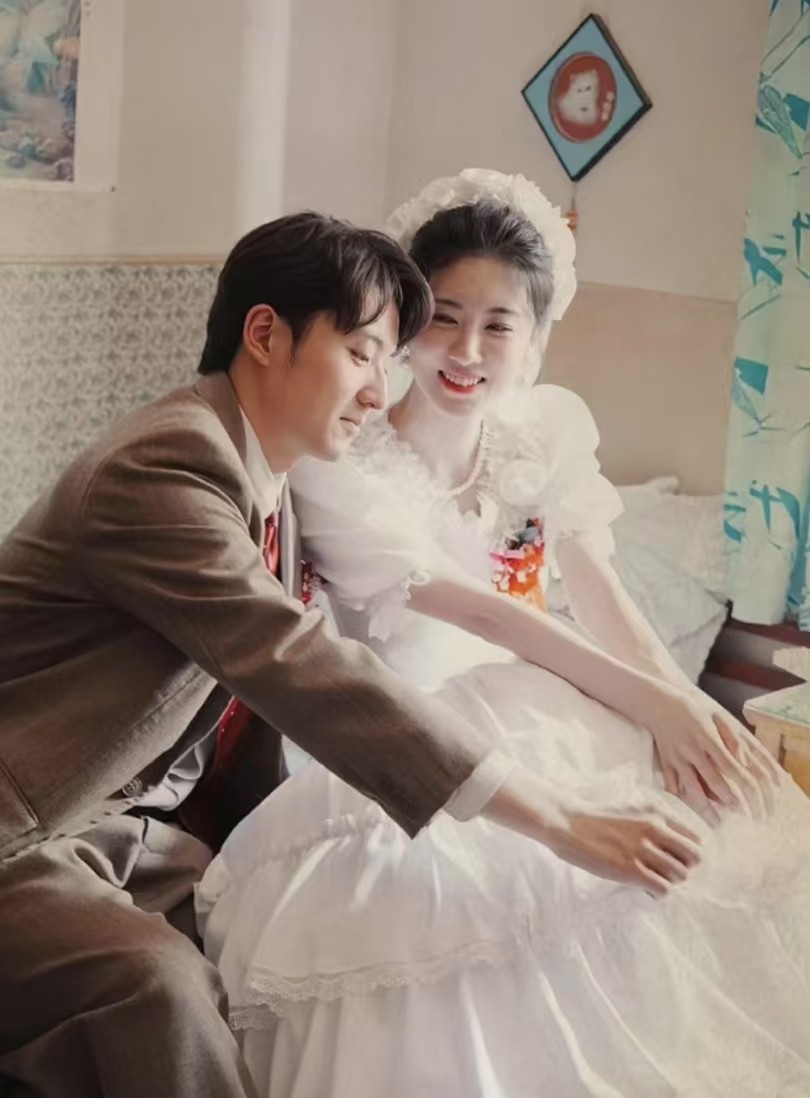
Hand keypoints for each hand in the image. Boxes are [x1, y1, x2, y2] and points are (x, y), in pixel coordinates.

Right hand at [545, 804, 701, 896]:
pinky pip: (663, 889)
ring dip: (669, 881)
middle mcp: (655, 828)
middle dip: (683, 867)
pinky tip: (645, 888)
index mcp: (656, 812)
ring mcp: (643, 850)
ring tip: (652, 879)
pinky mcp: (631, 870)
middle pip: (694, 858)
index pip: (695, 838)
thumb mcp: (631, 808)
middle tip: (666, 871)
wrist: (567, 823)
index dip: (687, 853)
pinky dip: (657, 893)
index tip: (675, 858)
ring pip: (680, 875)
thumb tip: (673, 846)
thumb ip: (654, 822)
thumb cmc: (596, 817)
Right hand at [648, 689, 781, 818]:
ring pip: (691, 787)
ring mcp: (676, 757)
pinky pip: (671, 784)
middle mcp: (691, 750)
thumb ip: (732, 738)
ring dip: (705, 807)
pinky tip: (690, 811)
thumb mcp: (716, 716)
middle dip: (729, 800)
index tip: (752, 799)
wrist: (657, 702)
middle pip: (713, 780)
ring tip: (716, 823)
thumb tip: (743, 763)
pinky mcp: (665, 762)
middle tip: (742, 816)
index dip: (741, 785)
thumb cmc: (691, 709)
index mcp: (707, 738)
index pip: (729, 766)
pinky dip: (680, 799)